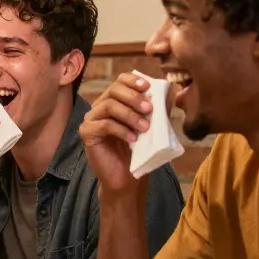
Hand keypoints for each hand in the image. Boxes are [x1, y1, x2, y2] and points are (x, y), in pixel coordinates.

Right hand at [78, 72, 151, 193]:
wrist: (127, 178)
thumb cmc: (139, 151)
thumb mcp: (154, 126)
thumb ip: (160, 108)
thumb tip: (171, 88)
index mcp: (115, 100)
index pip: (120, 81)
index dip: (133, 80)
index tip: (147, 86)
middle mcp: (100, 106)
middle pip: (114, 89)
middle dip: (134, 97)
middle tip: (149, 109)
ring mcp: (92, 119)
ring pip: (109, 105)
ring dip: (130, 115)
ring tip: (144, 128)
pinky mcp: (87, 133)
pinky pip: (104, 125)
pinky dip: (121, 130)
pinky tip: (132, 139)